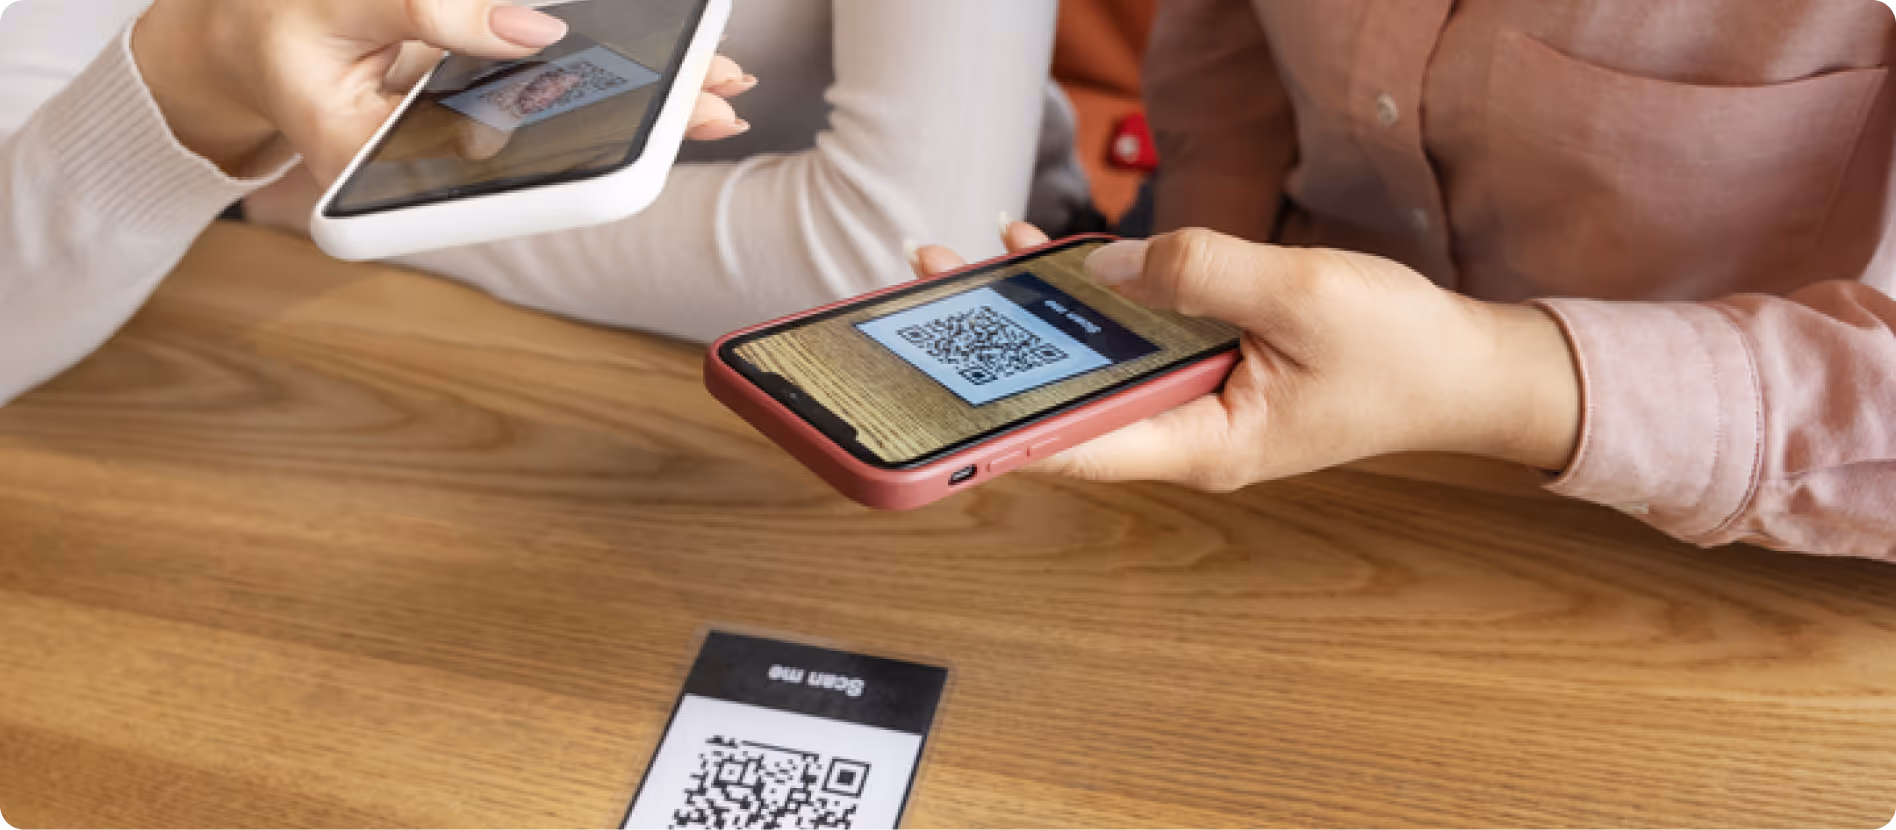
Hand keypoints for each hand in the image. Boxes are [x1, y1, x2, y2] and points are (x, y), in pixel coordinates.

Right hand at [134, 0, 753, 182]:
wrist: (251, 42)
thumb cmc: (281, 24)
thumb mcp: (341, 0)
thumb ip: (429, 11)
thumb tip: (536, 28)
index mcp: (379, 174)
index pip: (504, 178)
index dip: (585, 156)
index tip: (651, 131)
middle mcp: (431, 175)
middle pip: (555, 161)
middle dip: (644, 132)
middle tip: (721, 104)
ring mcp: (459, 151)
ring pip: (565, 138)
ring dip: (643, 112)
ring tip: (718, 91)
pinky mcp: (476, 121)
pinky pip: (552, 110)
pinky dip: (608, 90)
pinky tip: (666, 81)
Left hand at [915, 223, 1583, 491]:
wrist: (1469, 368)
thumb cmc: (1404, 352)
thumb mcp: (1303, 295)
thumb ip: (1203, 274)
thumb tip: (1108, 269)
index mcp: (1204, 443)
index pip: (1076, 446)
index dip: (998, 425)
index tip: (931, 399)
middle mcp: (1186, 431)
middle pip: (1068, 399)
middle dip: (996, 350)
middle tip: (932, 287)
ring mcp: (1195, 398)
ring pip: (1093, 362)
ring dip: (1036, 314)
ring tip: (965, 261)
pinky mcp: (1208, 362)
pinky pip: (1135, 333)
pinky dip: (1094, 294)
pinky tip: (1048, 253)